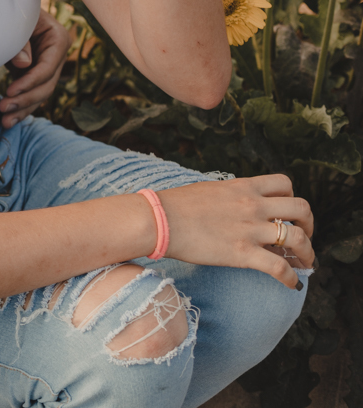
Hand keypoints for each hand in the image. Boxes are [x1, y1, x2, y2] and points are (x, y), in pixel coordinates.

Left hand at [0, 9, 66, 127]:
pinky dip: (22, 107)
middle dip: (25, 99)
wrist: (8, 10)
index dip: (30, 82)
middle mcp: (57, 55)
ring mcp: (48, 67)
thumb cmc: (12, 13)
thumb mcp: (15, 24)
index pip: (47, 67)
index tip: (10, 91)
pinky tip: (10, 120)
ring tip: (6, 122)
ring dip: (23, 109)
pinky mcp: (36, 75)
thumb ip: (20, 44)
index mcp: (58, 39)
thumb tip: (24, 65)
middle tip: (4, 108)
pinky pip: (32, 94)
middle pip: (46, 85)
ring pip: (40, 94)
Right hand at [159, 175, 313, 288]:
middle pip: (301, 209)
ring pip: (299, 239)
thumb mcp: (209, 189)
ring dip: (307, 252)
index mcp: (243, 187)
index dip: (291, 198)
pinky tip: (291, 283)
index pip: (284, 183)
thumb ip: (230, 195)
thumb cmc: (174, 205)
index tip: (287, 212)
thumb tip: (235, 204)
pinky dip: (291, 278)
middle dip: (309, 224)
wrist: (158, 219)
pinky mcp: (242, 254)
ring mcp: (250, 229)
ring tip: (304, 262)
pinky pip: (279, 267)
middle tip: (303, 237)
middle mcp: (252, 205)